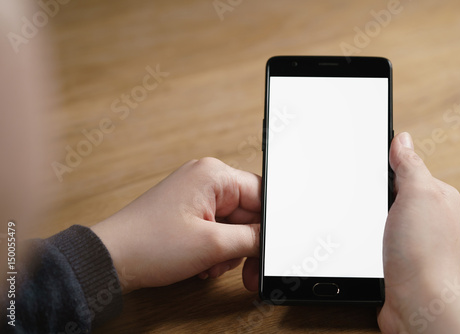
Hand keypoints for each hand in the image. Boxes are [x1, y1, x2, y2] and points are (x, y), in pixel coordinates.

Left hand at [91, 157, 260, 292]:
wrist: (112, 259)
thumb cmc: (149, 244)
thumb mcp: (212, 245)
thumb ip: (251, 239)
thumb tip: (270, 239)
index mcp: (214, 175)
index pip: (261, 195)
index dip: (268, 225)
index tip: (269, 249)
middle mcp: (206, 180)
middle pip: (247, 213)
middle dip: (244, 244)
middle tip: (245, 270)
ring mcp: (196, 196)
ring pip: (233, 225)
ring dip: (228, 250)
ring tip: (210, 264)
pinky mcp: (188, 211)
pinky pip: (216, 229)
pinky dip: (214, 249)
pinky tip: (201, 263)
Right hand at [378, 132, 459, 332]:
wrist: (417, 302)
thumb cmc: (424, 253)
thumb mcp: (418, 195)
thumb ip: (410, 165)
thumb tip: (403, 139)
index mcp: (436, 195)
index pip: (405, 167)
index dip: (383, 164)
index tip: (363, 162)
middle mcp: (425, 215)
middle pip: (389, 190)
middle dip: (372, 192)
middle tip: (362, 197)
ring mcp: (409, 236)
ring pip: (379, 213)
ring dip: (367, 215)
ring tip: (363, 220)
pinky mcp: (394, 254)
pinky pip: (374, 234)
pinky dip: (365, 234)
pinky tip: (362, 237)